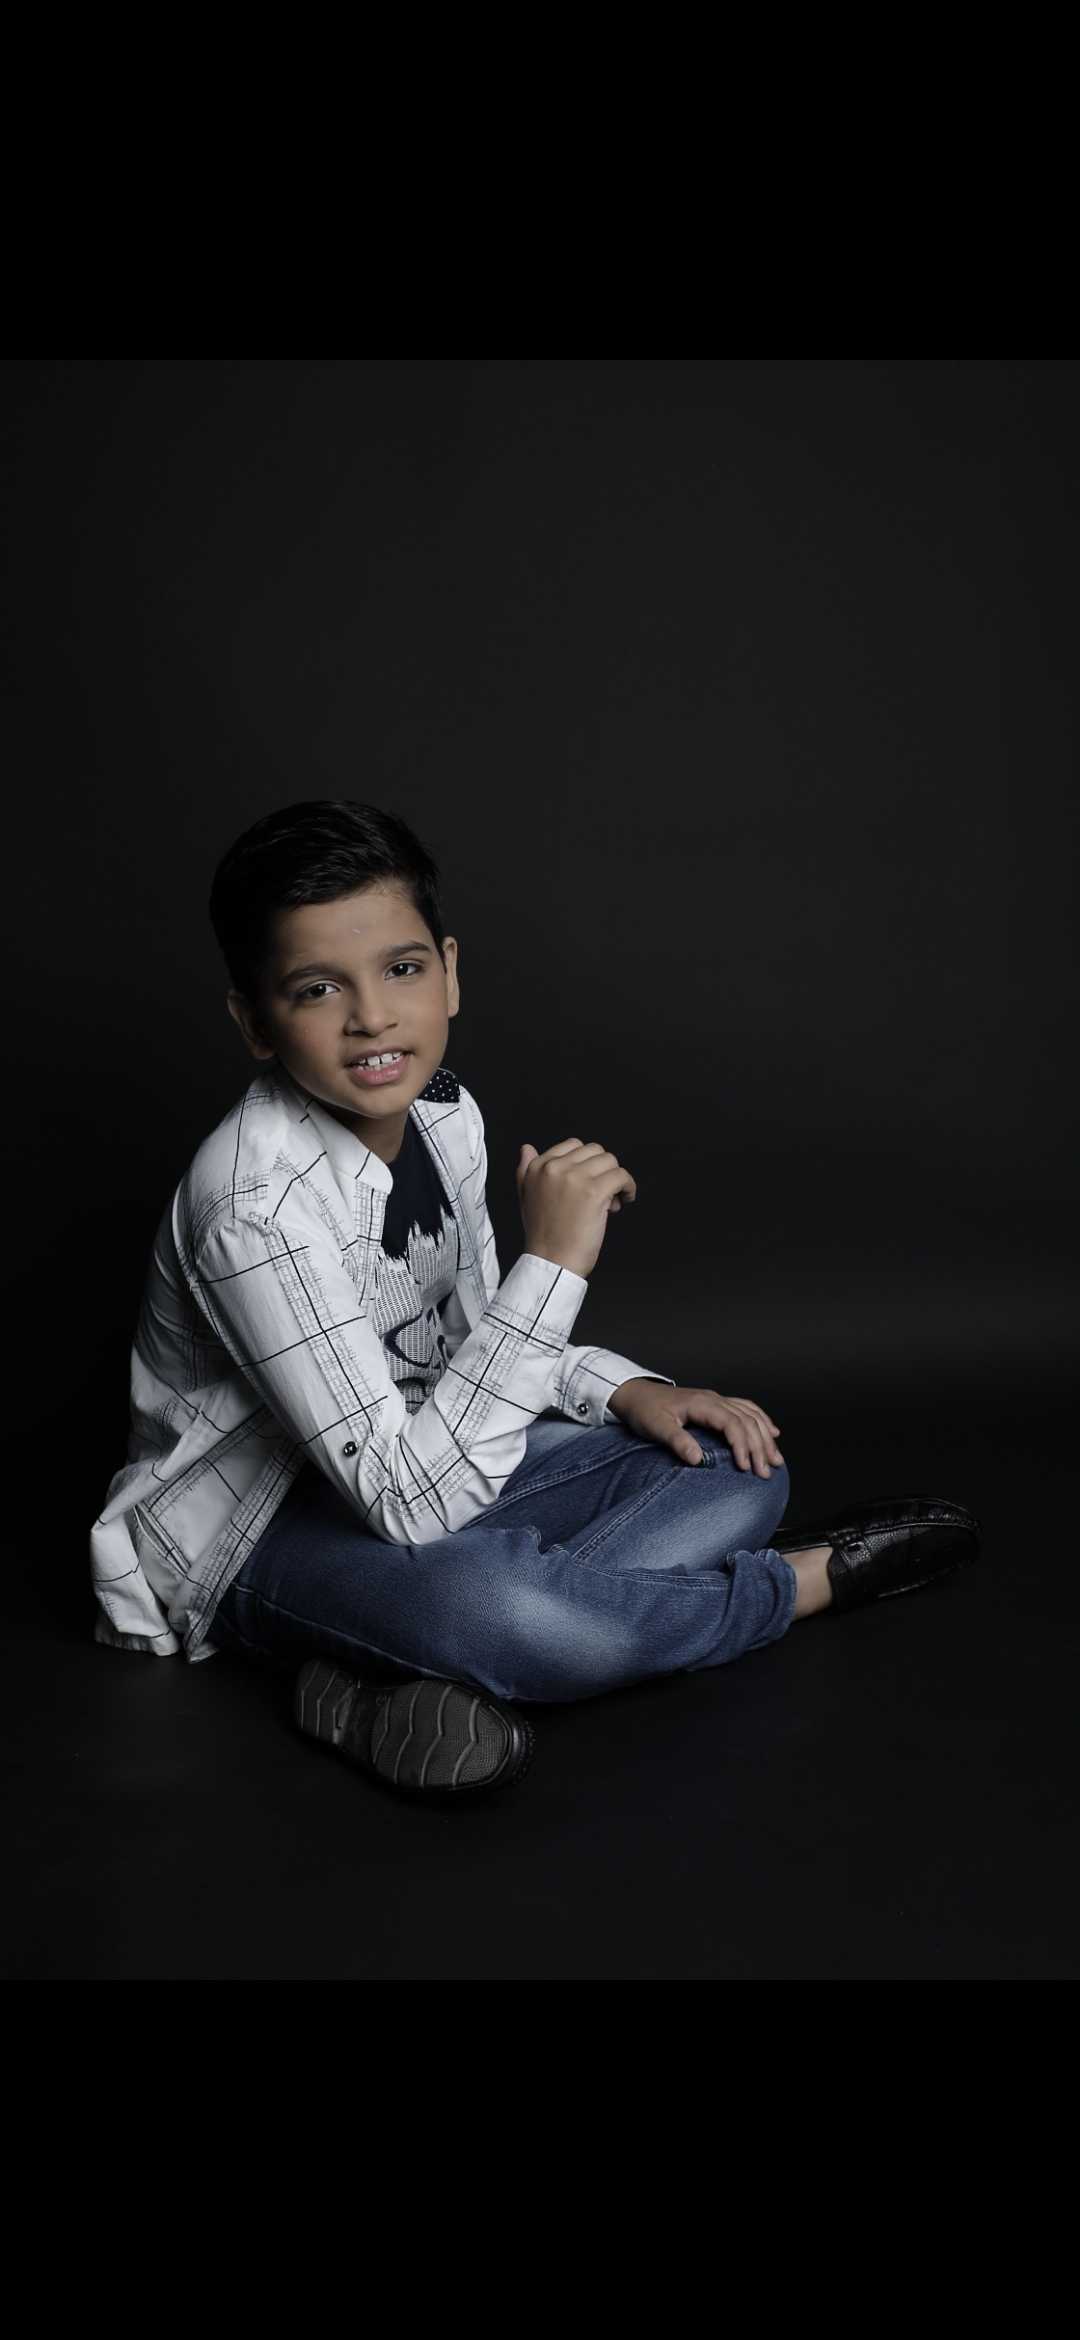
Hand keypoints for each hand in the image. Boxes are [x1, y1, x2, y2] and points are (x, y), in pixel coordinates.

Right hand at [517, 1139, 635, 1279]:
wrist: (552, 1262)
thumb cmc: (543, 1235)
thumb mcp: (526, 1197)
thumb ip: (525, 1170)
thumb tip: (527, 1148)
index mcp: (538, 1167)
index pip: (574, 1145)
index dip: (587, 1163)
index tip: (589, 1181)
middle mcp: (555, 1167)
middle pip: (595, 1151)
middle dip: (602, 1170)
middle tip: (602, 1194)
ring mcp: (575, 1178)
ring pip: (610, 1161)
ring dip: (616, 1179)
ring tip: (611, 1201)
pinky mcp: (594, 1192)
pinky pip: (621, 1176)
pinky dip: (628, 1187)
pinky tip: (624, 1200)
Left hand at [608, 1381, 783, 1476]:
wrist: (636, 1393)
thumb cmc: (644, 1409)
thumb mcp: (655, 1426)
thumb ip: (676, 1440)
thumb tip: (697, 1458)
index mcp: (701, 1404)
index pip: (732, 1423)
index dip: (742, 1445)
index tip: (745, 1466)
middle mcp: (713, 1399)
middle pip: (747, 1420)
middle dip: (759, 1447)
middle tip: (765, 1471)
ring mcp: (716, 1400)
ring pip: (751, 1415)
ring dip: (765, 1437)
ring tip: (776, 1459)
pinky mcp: (715, 1404)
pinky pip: (746, 1409)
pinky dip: (762, 1420)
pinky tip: (772, 1431)